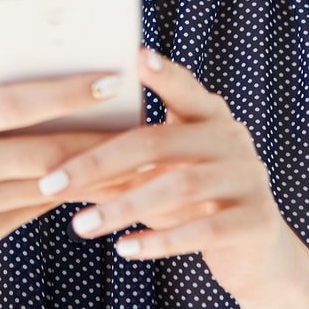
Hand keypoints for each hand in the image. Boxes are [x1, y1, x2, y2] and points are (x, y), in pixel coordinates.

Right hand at [0, 46, 136, 268]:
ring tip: (129, 149)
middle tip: (133, 118)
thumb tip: (43, 46)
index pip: (10, 98)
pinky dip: (71, 191)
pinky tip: (100, 178)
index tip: (111, 79)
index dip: (65, 90)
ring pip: (42, 181)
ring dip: (91, 166)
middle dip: (90, 132)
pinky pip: (35, 207)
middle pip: (33, 145)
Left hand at [34, 45, 294, 306]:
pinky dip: (159, 241)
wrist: (253, 251)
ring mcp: (249, 178)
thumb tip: (55, 152)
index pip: (183, 88)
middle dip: (99, 163)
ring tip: (80, 226)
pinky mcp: (257, 221)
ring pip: (180, 187)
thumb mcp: (163, 173)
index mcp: (209, 116)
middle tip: (51, 183)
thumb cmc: (192, 202)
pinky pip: (204, 230)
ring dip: (122, 207)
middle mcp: (233, 138)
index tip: (135, 56)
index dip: (163, 74)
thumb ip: (129, 156)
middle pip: (159, 142)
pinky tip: (123, 249)